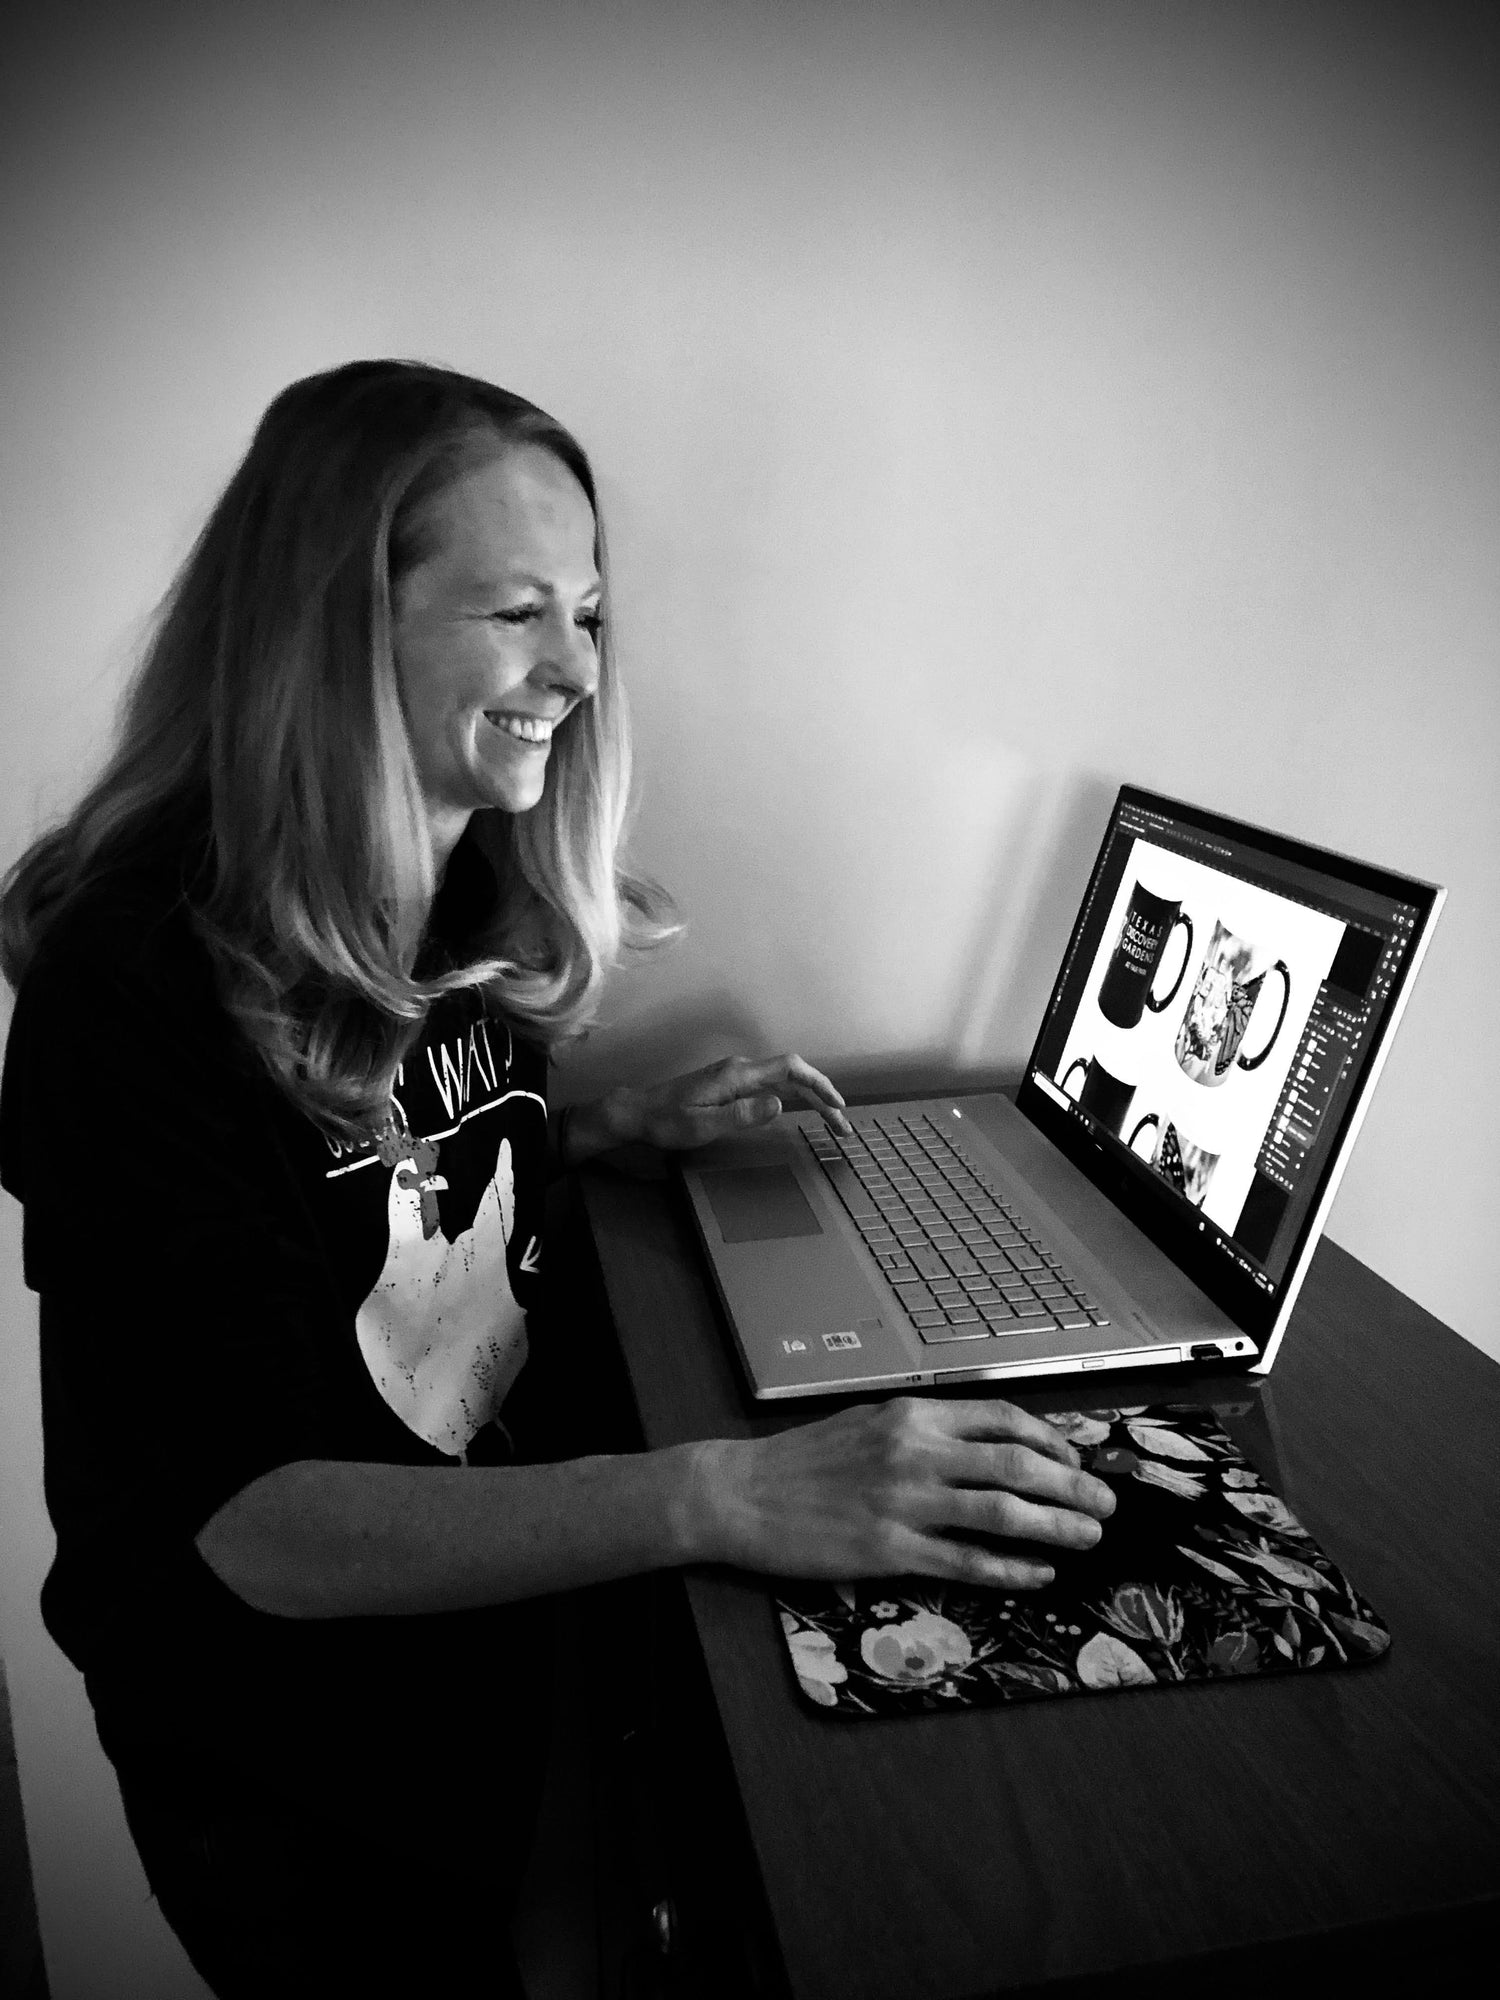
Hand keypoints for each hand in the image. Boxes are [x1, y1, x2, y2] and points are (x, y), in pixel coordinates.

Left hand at [606, 1052, 852, 1152]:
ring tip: (830, 1121)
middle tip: (842, 1125)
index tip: (837, 1104)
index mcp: (737, 1075)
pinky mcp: (730, 1085)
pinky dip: (792, 1097)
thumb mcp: (703, 1124)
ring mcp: (736, 1076)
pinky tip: (800, 1110)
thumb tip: (780, 1104)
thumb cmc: (667, 1122)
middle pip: (792, 1074)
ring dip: (809, 1098)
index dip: (818, 1083)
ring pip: (783, 1081)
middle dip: (821, 1096)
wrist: (638, 1113)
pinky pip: (770, 1086)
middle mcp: (740, 1070)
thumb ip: (742, 1114)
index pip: (789, 1068)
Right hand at [688, 1397, 1115, 1589]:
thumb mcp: (869, 1422)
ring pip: (1003, 1513)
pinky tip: (1039, 1574)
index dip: (1051, 1441)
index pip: (1003, 1420)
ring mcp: (905, 1503)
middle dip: (1072, 1486)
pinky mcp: (890, 1551)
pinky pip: (966, 1561)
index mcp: (912, 1415)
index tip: (1076, 1460)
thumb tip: (987, 1443)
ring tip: (1089, 1538)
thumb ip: (925, 1429)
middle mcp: (916, 1452)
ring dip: (1057, 1526)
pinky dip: (1011, 1569)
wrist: (742, 1493)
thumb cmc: (803, 1460)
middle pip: (1018, 1466)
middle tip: (1105, 1504)